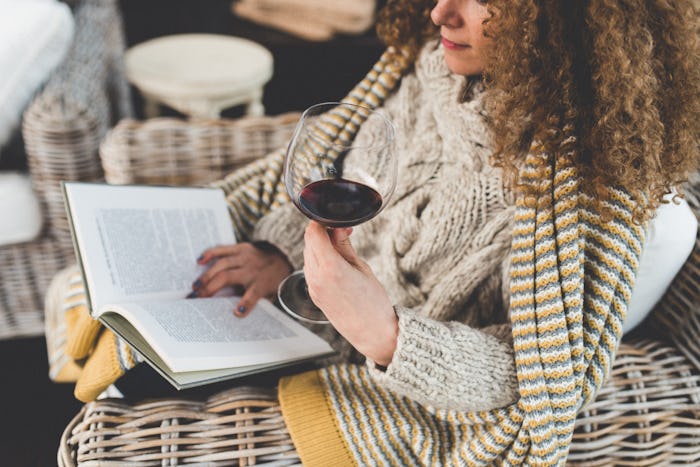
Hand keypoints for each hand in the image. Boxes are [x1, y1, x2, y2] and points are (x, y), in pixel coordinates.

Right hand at [193, 243, 292, 316]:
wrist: (283, 256)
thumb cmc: (273, 280)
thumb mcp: (270, 294)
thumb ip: (256, 302)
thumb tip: (237, 314)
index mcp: (261, 283)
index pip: (253, 295)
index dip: (245, 304)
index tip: (237, 313)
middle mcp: (252, 269)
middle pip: (228, 277)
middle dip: (210, 288)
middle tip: (196, 298)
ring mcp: (245, 257)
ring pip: (222, 264)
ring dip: (206, 275)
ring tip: (195, 286)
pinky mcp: (241, 248)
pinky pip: (223, 249)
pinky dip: (210, 254)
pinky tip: (200, 261)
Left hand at [303, 222, 397, 365]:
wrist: (372, 333)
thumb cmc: (373, 302)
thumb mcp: (362, 268)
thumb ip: (344, 246)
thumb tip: (337, 228)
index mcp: (330, 268)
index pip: (313, 233)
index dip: (322, 222)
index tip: (336, 220)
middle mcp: (316, 277)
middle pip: (309, 242)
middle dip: (323, 232)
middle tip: (343, 232)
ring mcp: (312, 287)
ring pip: (308, 254)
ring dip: (320, 246)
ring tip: (342, 247)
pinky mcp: (313, 294)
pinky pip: (310, 268)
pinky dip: (319, 259)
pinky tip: (336, 262)